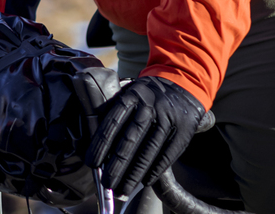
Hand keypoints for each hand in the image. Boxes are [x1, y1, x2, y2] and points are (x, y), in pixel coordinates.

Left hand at [87, 75, 207, 196]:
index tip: (92, 163)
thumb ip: (112, 111)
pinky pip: (168, 155)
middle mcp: (149, 107)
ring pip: (149, 150)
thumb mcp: (128, 93)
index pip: (113, 122)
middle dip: (117, 164)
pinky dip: (155, 170)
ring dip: (135, 173)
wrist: (182, 85)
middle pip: (131, 139)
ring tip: (123, 189)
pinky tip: (145, 182)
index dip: (101, 144)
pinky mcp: (183, 131)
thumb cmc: (146, 96)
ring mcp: (167, 119)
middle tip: (107, 183)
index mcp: (131, 96)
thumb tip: (93, 139)